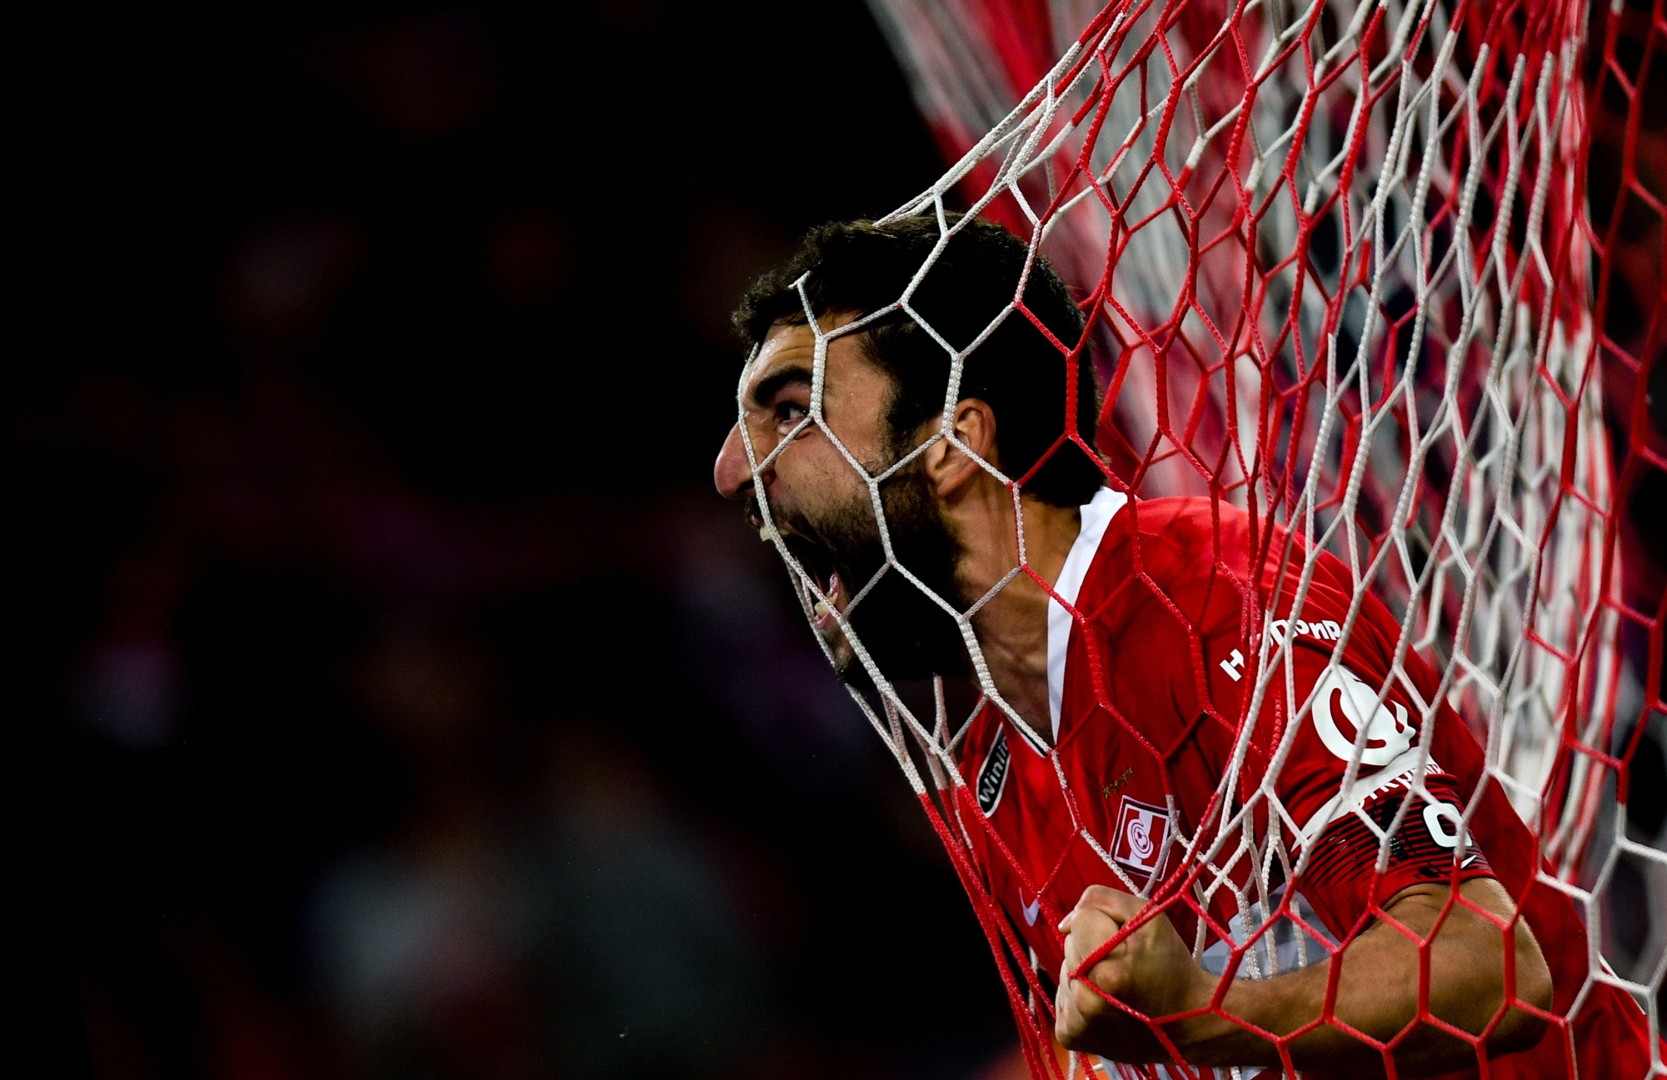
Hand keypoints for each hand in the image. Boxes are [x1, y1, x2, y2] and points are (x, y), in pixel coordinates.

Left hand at [1053, 884, 1214, 1062]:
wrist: (1187, 1024)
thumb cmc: (1170, 966)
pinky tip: (1105, 1004)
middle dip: (1092, 947)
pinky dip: (1080, 996)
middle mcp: (1086, 1001)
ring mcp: (1075, 1022)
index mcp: (1107, 970)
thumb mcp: (1149, 917)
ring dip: (1085, 972)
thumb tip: (1066, 923)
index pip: (1079, 920)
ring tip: (1116, 987)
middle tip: (1124, 965)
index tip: (1126, 942)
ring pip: (1064, 970)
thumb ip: (1102, 900)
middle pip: (1069, 945)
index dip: (1104, 923)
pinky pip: (1063, 997)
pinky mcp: (1069, 1036)